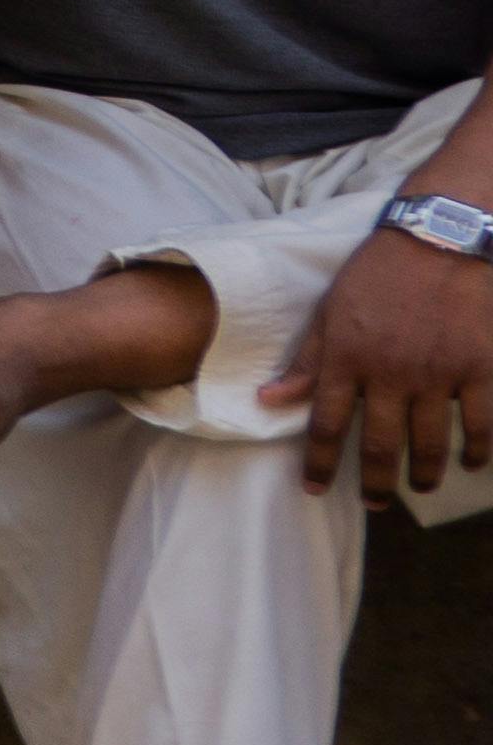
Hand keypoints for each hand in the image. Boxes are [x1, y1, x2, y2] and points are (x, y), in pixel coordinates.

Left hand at [271, 225, 492, 507]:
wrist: (440, 239)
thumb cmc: (377, 272)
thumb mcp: (331, 310)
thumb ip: (308, 360)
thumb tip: (272, 400)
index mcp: (347, 358)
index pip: (328, 425)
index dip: (321, 463)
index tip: (315, 489)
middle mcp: (389, 373)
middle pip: (381, 445)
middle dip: (376, 482)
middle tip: (375, 504)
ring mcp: (437, 374)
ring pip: (430, 442)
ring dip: (423, 473)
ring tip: (418, 488)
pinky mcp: (479, 368)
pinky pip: (479, 422)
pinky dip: (477, 449)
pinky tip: (472, 463)